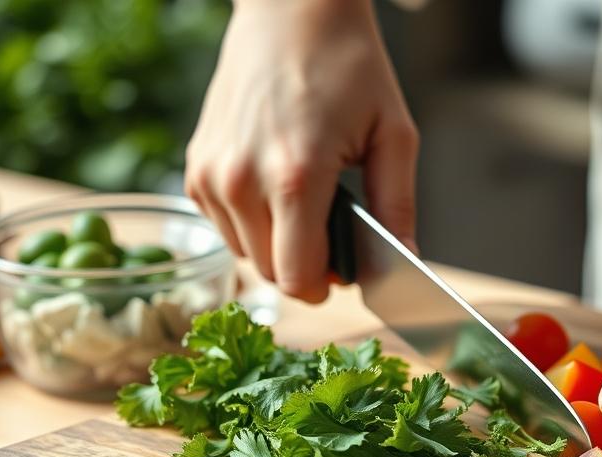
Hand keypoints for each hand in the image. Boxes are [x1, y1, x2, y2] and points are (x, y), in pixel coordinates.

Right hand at [185, 0, 418, 301]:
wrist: (291, 12)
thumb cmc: (347, 65)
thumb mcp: (393, 134)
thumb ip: (399, 205)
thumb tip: (407, 259)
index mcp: (295, 175)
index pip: (297, 277)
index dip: (325, 285)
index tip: (343, 270)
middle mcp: (242, 180)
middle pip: (270, 274)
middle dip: (305, 267)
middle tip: (331, 233)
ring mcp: (211, 175)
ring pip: (244, 255)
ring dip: (276, 247)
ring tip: (305, 203)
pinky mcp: (195, 170)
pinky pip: (223, 228)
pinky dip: (251, 224)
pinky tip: (275, 189)